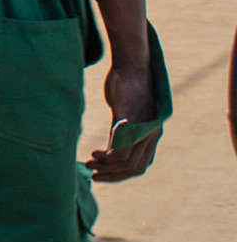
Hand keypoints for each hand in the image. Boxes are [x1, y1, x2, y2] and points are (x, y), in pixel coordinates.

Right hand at [86, 59, 159, 181]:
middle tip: (94, 175)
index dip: (121, 174)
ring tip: (90, 165)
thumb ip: (123, 130)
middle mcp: (151, 135)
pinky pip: (122, 148)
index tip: (103, 174)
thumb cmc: (126, 85)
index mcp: (152, 134)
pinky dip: (108, 157)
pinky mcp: (131, 119)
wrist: (133, 65)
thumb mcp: (126, 112)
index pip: (140, 165)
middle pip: (135, 168)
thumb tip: (112, 146)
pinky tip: (95, 154)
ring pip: (128, 162)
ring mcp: (143, 128)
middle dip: (113, 176)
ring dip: (107, 168)